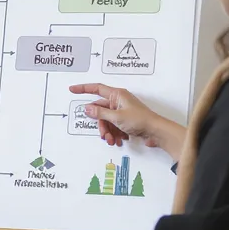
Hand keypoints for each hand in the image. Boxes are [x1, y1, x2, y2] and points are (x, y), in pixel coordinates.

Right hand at [69, 83, 183, 156]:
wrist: (156, 131)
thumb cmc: (140, 120)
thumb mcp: (116, 117)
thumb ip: (100, 112)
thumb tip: (87, 108)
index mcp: (117, 95)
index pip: (96, 88)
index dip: (83, 88)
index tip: (72, 89)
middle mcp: (119, 101)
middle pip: (101, 110)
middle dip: (101, 125)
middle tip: (104, 135)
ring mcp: (122, 110)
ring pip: (107, 120)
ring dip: (108, 131)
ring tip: (113, 141)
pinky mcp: (126, 120)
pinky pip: (114, 125)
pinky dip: (115, 133)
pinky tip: (120, 140)